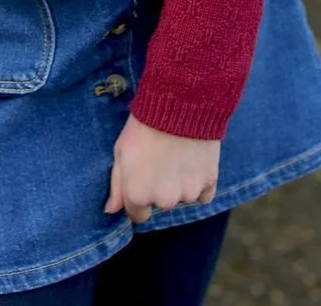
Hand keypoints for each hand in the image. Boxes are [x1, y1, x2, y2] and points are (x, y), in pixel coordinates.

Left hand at [103, 113, 219, 223]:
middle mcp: (164, 201)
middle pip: (162, 204)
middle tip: (159, 160)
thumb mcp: (121, 152)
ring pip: (183, 198)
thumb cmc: (143, 126)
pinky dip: (199, 183)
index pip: (138, 215)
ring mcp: (188, 193)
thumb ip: (117, 185)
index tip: (142, 179)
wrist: (177, 105)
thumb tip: (110, 210)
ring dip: (180, 185)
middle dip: (160, 189)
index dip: (139, 197)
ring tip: (176, 156)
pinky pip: (204, 194)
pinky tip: (193, 162)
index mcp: (138, 195)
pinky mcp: (210, 182)